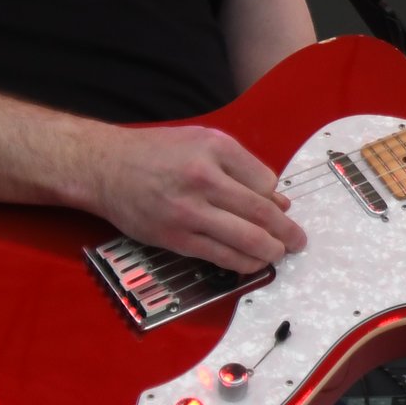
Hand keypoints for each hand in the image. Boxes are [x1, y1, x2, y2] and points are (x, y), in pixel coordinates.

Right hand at [81, 124, 305, 273]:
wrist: (106, 167)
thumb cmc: (158, 153)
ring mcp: (188, 211)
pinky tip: (253, 262)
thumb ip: (242, 167)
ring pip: (246, 239)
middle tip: (299, 241)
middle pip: (262, 213)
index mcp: (214, 149)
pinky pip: (220, 256)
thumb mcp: (203, 141)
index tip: (278, 208)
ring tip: (280, 254)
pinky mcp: (175, 237)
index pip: (265, 181)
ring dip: (270, 251)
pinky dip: (244, 263)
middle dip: (287, 232)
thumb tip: (279, 200)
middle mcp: (203, 178)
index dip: (277, 199)